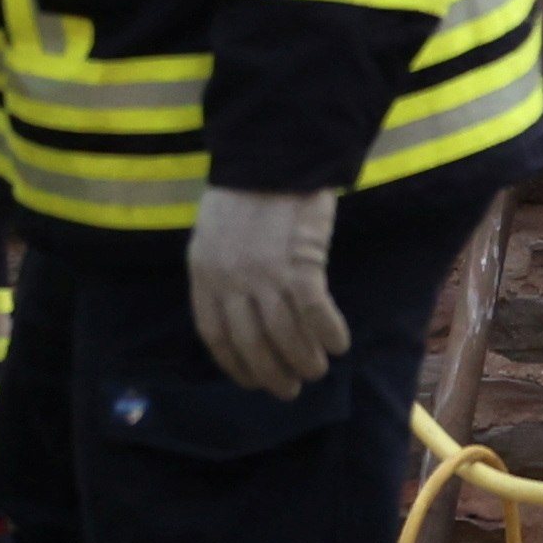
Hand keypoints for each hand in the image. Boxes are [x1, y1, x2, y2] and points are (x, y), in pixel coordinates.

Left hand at [185, 183, 347, 401]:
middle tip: (290, 388)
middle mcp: (230, 281)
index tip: (254, 381)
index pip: (216, 336)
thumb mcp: (214, 234)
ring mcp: (265, 275)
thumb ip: (220, 274)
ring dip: (304, 359)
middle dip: (272, 374)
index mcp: (203, 273)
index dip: (236, 365)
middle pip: (252, 344)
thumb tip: (240, 315)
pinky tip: (338, 343)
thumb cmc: (247, 191)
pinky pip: (315, 313)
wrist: (275, 153)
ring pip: (285, 336)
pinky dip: (328, 333)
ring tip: (317, 369)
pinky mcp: (301, 265)